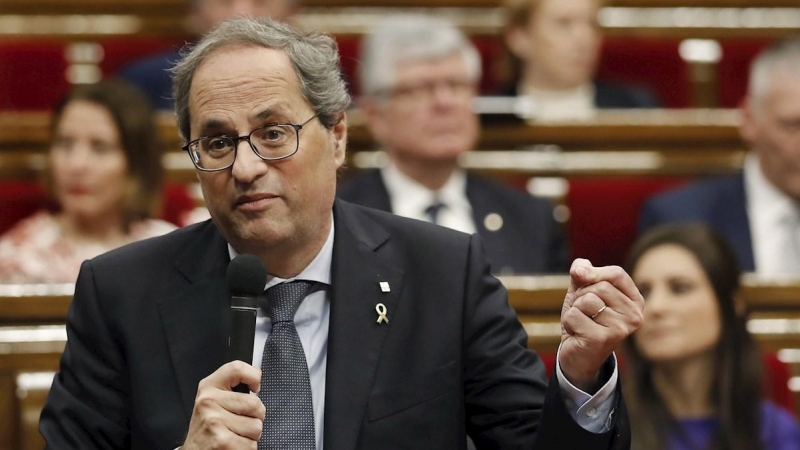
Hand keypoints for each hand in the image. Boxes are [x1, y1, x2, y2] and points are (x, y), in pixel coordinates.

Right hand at [182, 361, 264, 449]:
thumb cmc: (207, 427)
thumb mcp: (214, 401)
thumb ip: (232, 388)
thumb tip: (257, 374)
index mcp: (209, 387)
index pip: (236, 368)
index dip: (253, 376)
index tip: (255, 388)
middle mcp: (209, 402)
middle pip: (255, 404)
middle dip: (255, 417)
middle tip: (240, 423)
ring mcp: (214, 421)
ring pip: (256, 426)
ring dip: (251, 436)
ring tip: (234, 435)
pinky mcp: (221, 441)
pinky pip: (251, 445)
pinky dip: (246, 448)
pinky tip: (233, 445)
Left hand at [559, 259, 643, 391]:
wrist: (577, 356)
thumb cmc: (584, 320)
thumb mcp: (583, 292)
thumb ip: (583, 274)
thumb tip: (579, 268)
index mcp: (635, 302)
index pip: (617, 274)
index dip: (594, 272)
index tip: (579, 277)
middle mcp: (634, 316)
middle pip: (600, 286)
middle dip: (581, 295)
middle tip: (583, 312)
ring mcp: (620, 329)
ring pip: (587, 300)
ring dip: (575, 309)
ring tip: (581, 323)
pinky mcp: (602, 339)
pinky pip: (575, 315)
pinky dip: (569, 322)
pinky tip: (577, 334)